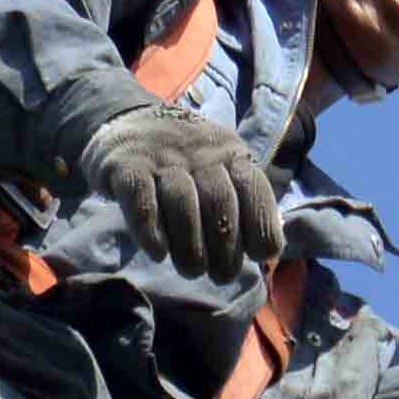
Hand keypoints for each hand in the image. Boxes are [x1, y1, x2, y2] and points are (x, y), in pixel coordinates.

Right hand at [77, 94, 281, 281]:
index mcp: (230, 154)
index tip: (260, 255)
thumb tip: (272, 249)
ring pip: (182, 203)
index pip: (253, 187)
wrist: (129, 122)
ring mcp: (161, 158)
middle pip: (219, 201)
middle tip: (222, 276)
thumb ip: (245, 202)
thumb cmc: (186, 162)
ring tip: (192, 271)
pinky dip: (150, 230)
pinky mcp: (126, 166)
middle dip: (226, 246)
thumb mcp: (222, 169)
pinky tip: (158, 253)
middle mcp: (199, 153)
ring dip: (190, 245)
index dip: (261, 224)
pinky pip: (141, 199)